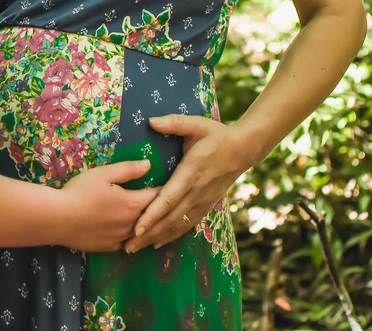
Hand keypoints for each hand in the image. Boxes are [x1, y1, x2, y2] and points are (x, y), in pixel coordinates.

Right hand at [54, 159, 156, 251]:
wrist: (57, 219)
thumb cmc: (80, 191)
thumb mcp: (104, 174)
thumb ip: (128, 170)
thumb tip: (149, 165)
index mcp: (132, 204)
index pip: (157, 197)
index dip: (161, 190)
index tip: (166, 186)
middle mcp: (131, 224)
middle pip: (152, 216)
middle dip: (158, 209)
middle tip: (162, 202)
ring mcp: (121, 239)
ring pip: (141, 232)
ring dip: (146, 224)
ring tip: (149, 218)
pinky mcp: (109, 248)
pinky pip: (127, 243)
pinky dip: (132, 237)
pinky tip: (131, 233)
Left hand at [124, 115, 254, 252]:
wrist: (243, 149)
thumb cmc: (217, 135)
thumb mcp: (197, 124)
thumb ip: (174, 123)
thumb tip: (151, 122)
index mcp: (191, 173)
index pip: (168, 198)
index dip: (152, 214)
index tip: (137, 228)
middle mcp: (196, 192)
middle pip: (170, 218)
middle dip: (148, 234)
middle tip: (128, 246)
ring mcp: (202, 201)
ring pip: (178, 226)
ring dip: (157, 239)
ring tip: (137, 248)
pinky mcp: (206, 205)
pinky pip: (187, 225)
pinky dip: (172, 236)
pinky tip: (158, 244)